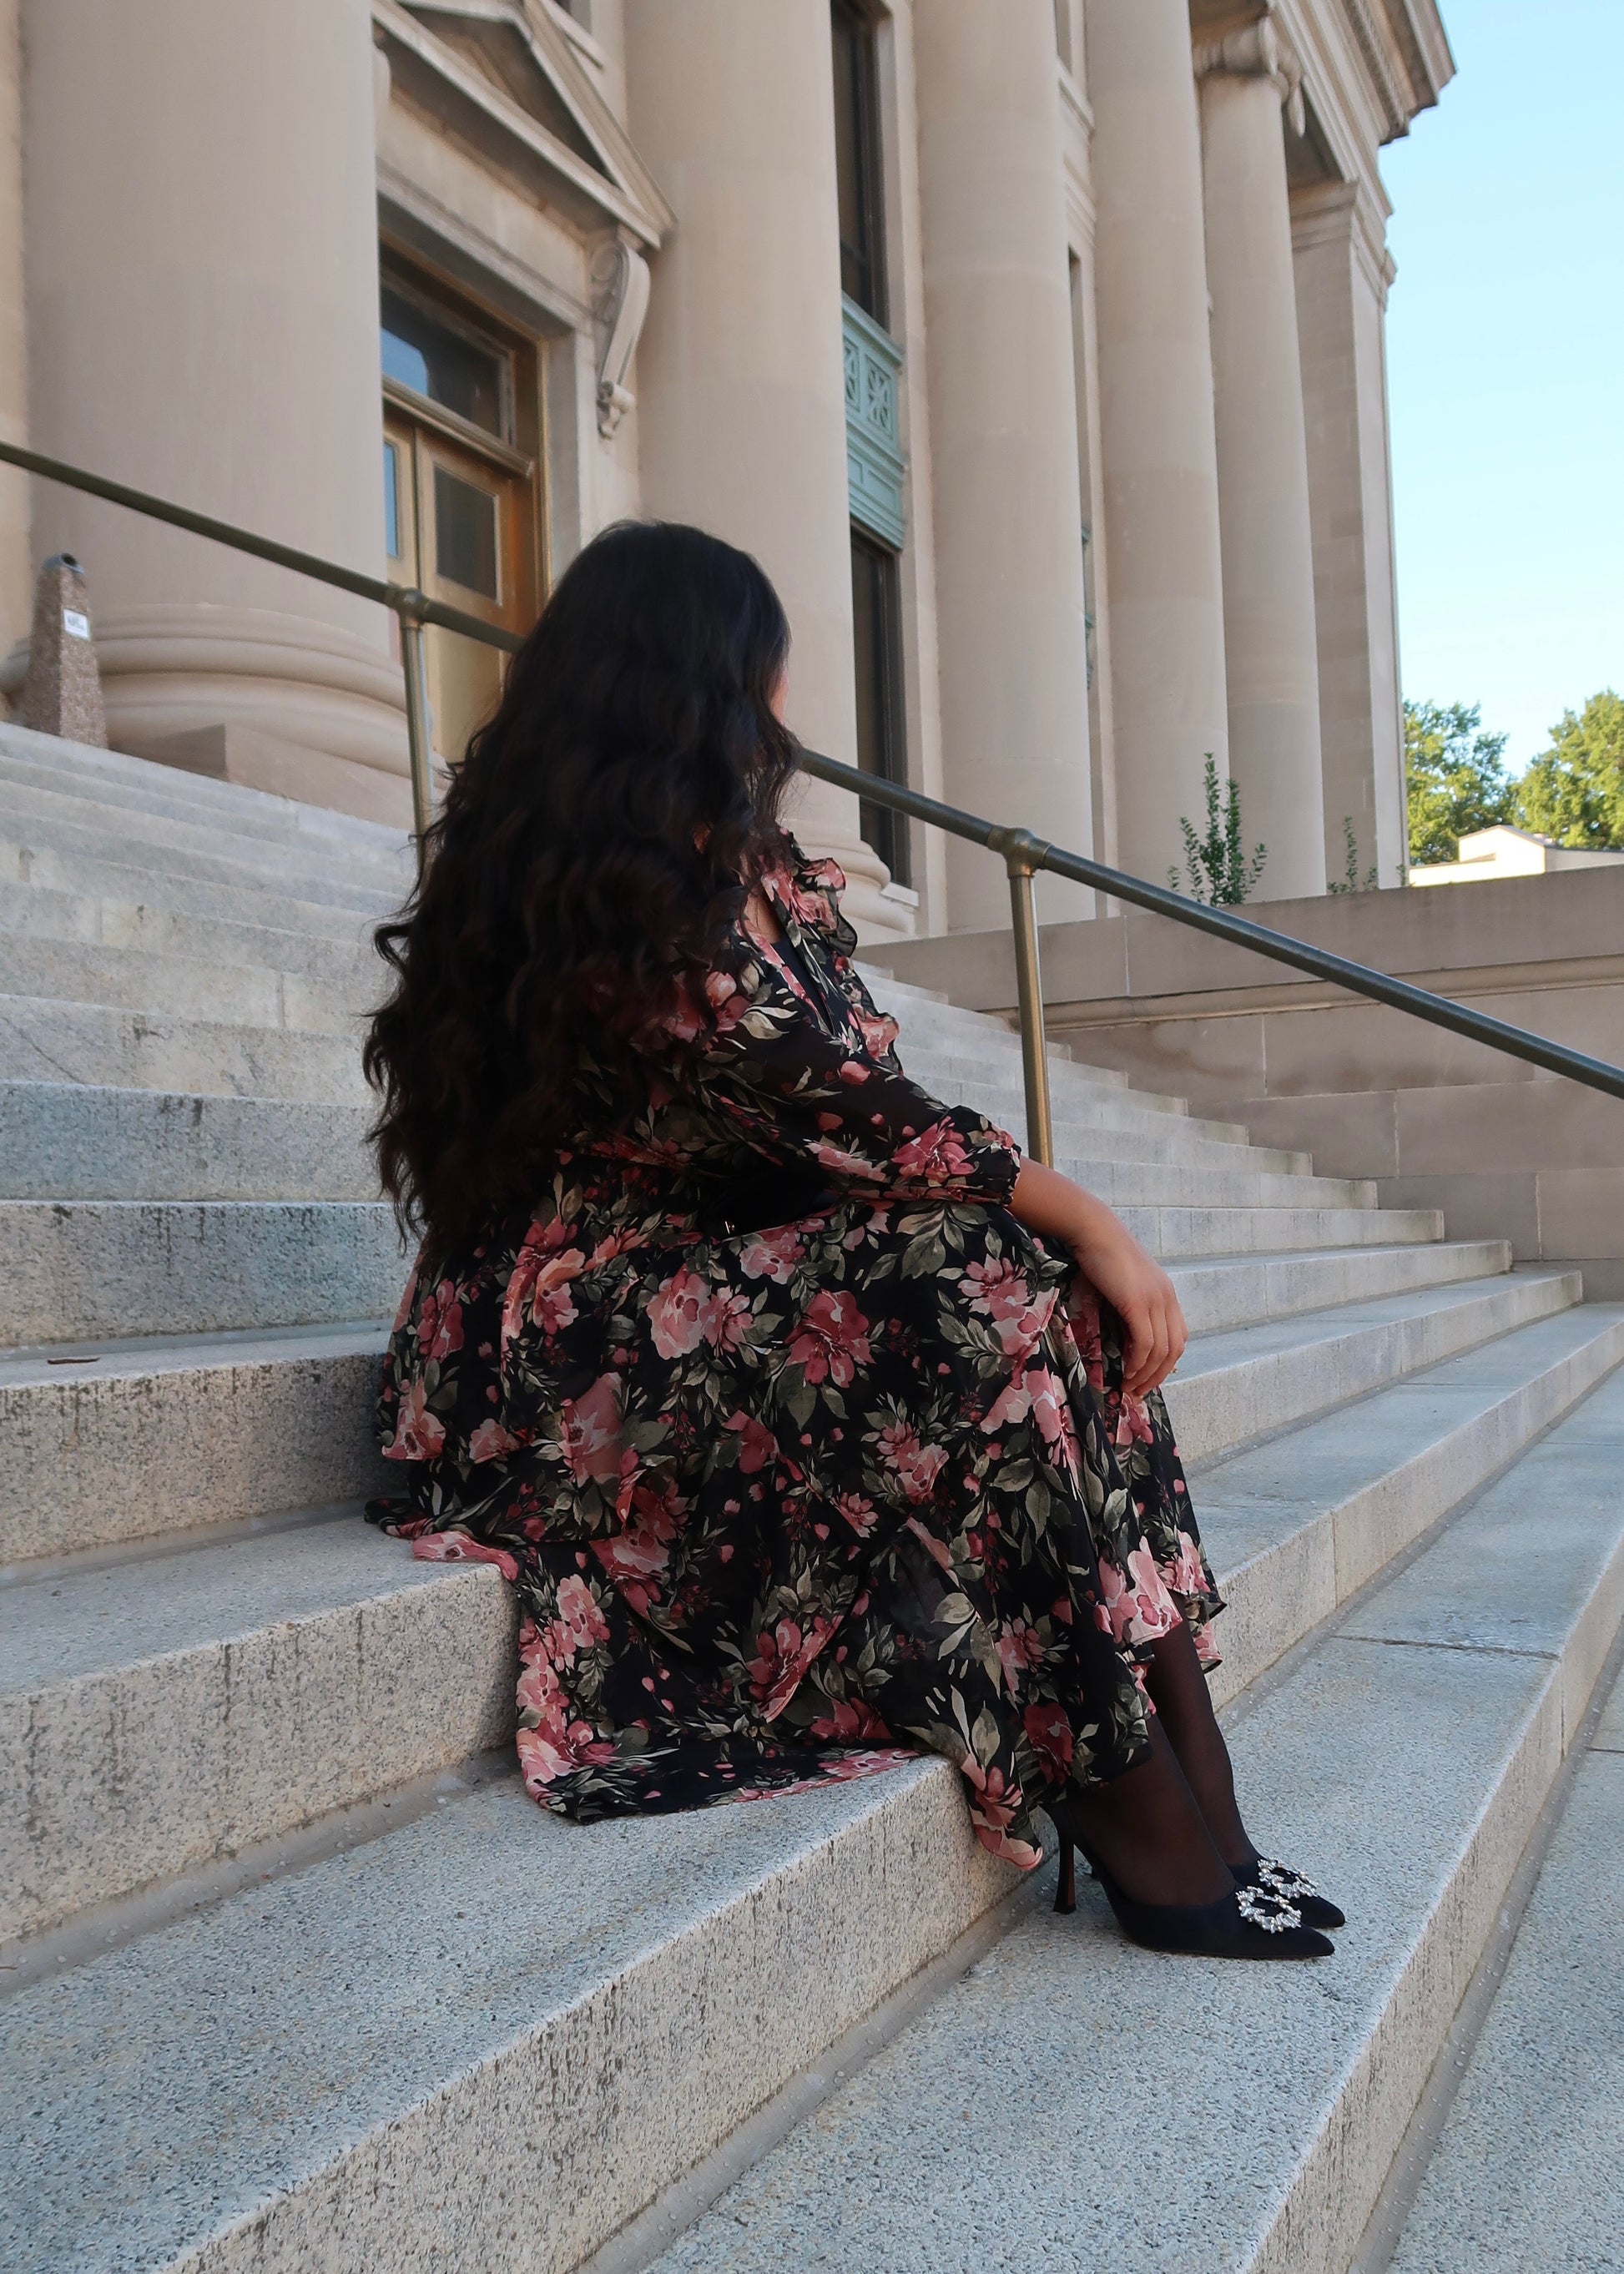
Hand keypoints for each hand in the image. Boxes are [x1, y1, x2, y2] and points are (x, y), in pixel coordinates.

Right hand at [1069, 1212, 1187, 1399]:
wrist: (1094, 1230)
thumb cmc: (1102, 1255)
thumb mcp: (1124, 1284)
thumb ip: (1132, 1307)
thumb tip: (1126, 1339)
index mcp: (1167, 1294)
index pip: (1177, 1338)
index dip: (1165, 1363)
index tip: (1148, 1378)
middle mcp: (1167, 1298)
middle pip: (1174, 1349)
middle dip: (1158, 1375)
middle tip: (1139, 1392)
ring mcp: (1155, 1300)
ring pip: (1161, 1350)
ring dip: (1146, 1374)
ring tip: (1130, 1387)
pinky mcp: (1137, 1303)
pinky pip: (1145, 1343)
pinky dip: (1138, 1362)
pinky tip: (1126, 1370)